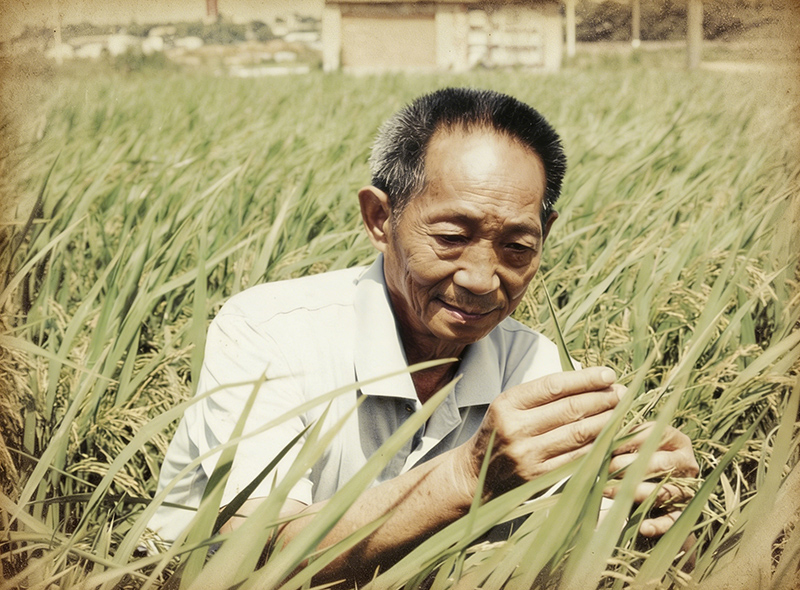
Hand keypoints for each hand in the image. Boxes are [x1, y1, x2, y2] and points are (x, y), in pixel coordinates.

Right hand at [458, 367, 624, 499]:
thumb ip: (543, 394)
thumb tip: (590, 381)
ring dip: (606, 421)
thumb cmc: (501, 431)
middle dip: (602, 399)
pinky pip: (578, 458)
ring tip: (622, 412)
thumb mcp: (511, 405)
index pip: (554, 386)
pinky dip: (598, 446)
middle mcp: (516, 428)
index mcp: (508, 403)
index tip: (609, 375)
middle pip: (570, 409)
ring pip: (578, 434)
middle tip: (622, 393)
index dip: (585, 379)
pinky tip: (611, 437)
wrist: (477, 474)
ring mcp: (528, 455)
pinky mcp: (540, 476)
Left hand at [606, 423, 699, 535]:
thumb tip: (604, 437)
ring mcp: (687, 488)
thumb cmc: (637, 457)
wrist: (653, 487)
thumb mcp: (634, 444)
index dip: (630, 440)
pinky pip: (674, 520)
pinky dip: (659, 525)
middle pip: (661, 464)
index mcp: (676, 440)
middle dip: (629, 466)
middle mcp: (686, 463)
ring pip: (664, 491)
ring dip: (634, 492)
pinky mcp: (684, 512)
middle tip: (606, 468)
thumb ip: (624, 438)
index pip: (656, 435)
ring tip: (607, 491)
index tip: (609, 445)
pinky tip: (643, 527)